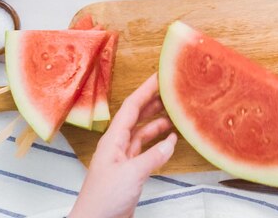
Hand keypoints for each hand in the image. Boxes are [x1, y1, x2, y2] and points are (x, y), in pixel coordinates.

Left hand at [69, 73, 177, 217]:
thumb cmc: (103, 199)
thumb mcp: (131, 174)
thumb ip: (152, 157)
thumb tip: (169, 144)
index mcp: (113, 140)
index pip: (131, 107)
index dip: (145, 90)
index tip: (158, 77)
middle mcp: (118, 145)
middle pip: (136, 116)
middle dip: (153, 102)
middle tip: (170, 91)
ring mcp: (124, 158)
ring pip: (142, 133)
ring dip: (157, 123)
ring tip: (174, 113)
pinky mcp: (130, 171)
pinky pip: (146, 151)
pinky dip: (159, 144)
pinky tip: (170, 141)